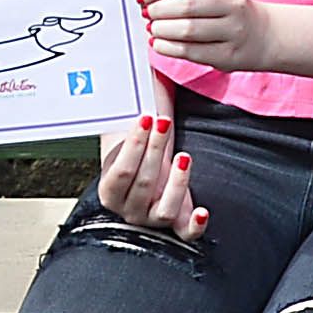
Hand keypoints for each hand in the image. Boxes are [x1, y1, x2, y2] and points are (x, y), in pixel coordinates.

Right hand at [92, 112, 209, 237]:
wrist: (145, 167)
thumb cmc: (137, 149)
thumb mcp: (124, 133)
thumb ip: (126, 115)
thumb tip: (136, 78)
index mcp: (109, 191)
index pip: (121, 171)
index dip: (134, 144)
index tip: (146, 117)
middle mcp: (128, 210)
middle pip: (143, 184)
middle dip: (155, 148)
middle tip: (164, 122)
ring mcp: (153, 219)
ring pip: (165, 209)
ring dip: (176, 182)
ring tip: (183, 156)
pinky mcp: (177, 224)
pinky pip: (186, 234)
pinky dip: (195, 225)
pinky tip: (203, 211)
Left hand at [139, 0, 276, 71]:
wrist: (263, 34)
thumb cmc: (227, 10)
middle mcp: (231, 3)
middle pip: (185, 5)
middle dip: (158, 11)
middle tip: (147, 14)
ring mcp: (232, 30)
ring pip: (187, 30)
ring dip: (162, 30)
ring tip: (153, 29)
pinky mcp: (228, 55)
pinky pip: (191, 52)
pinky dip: (168, 48)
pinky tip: (160, 44)